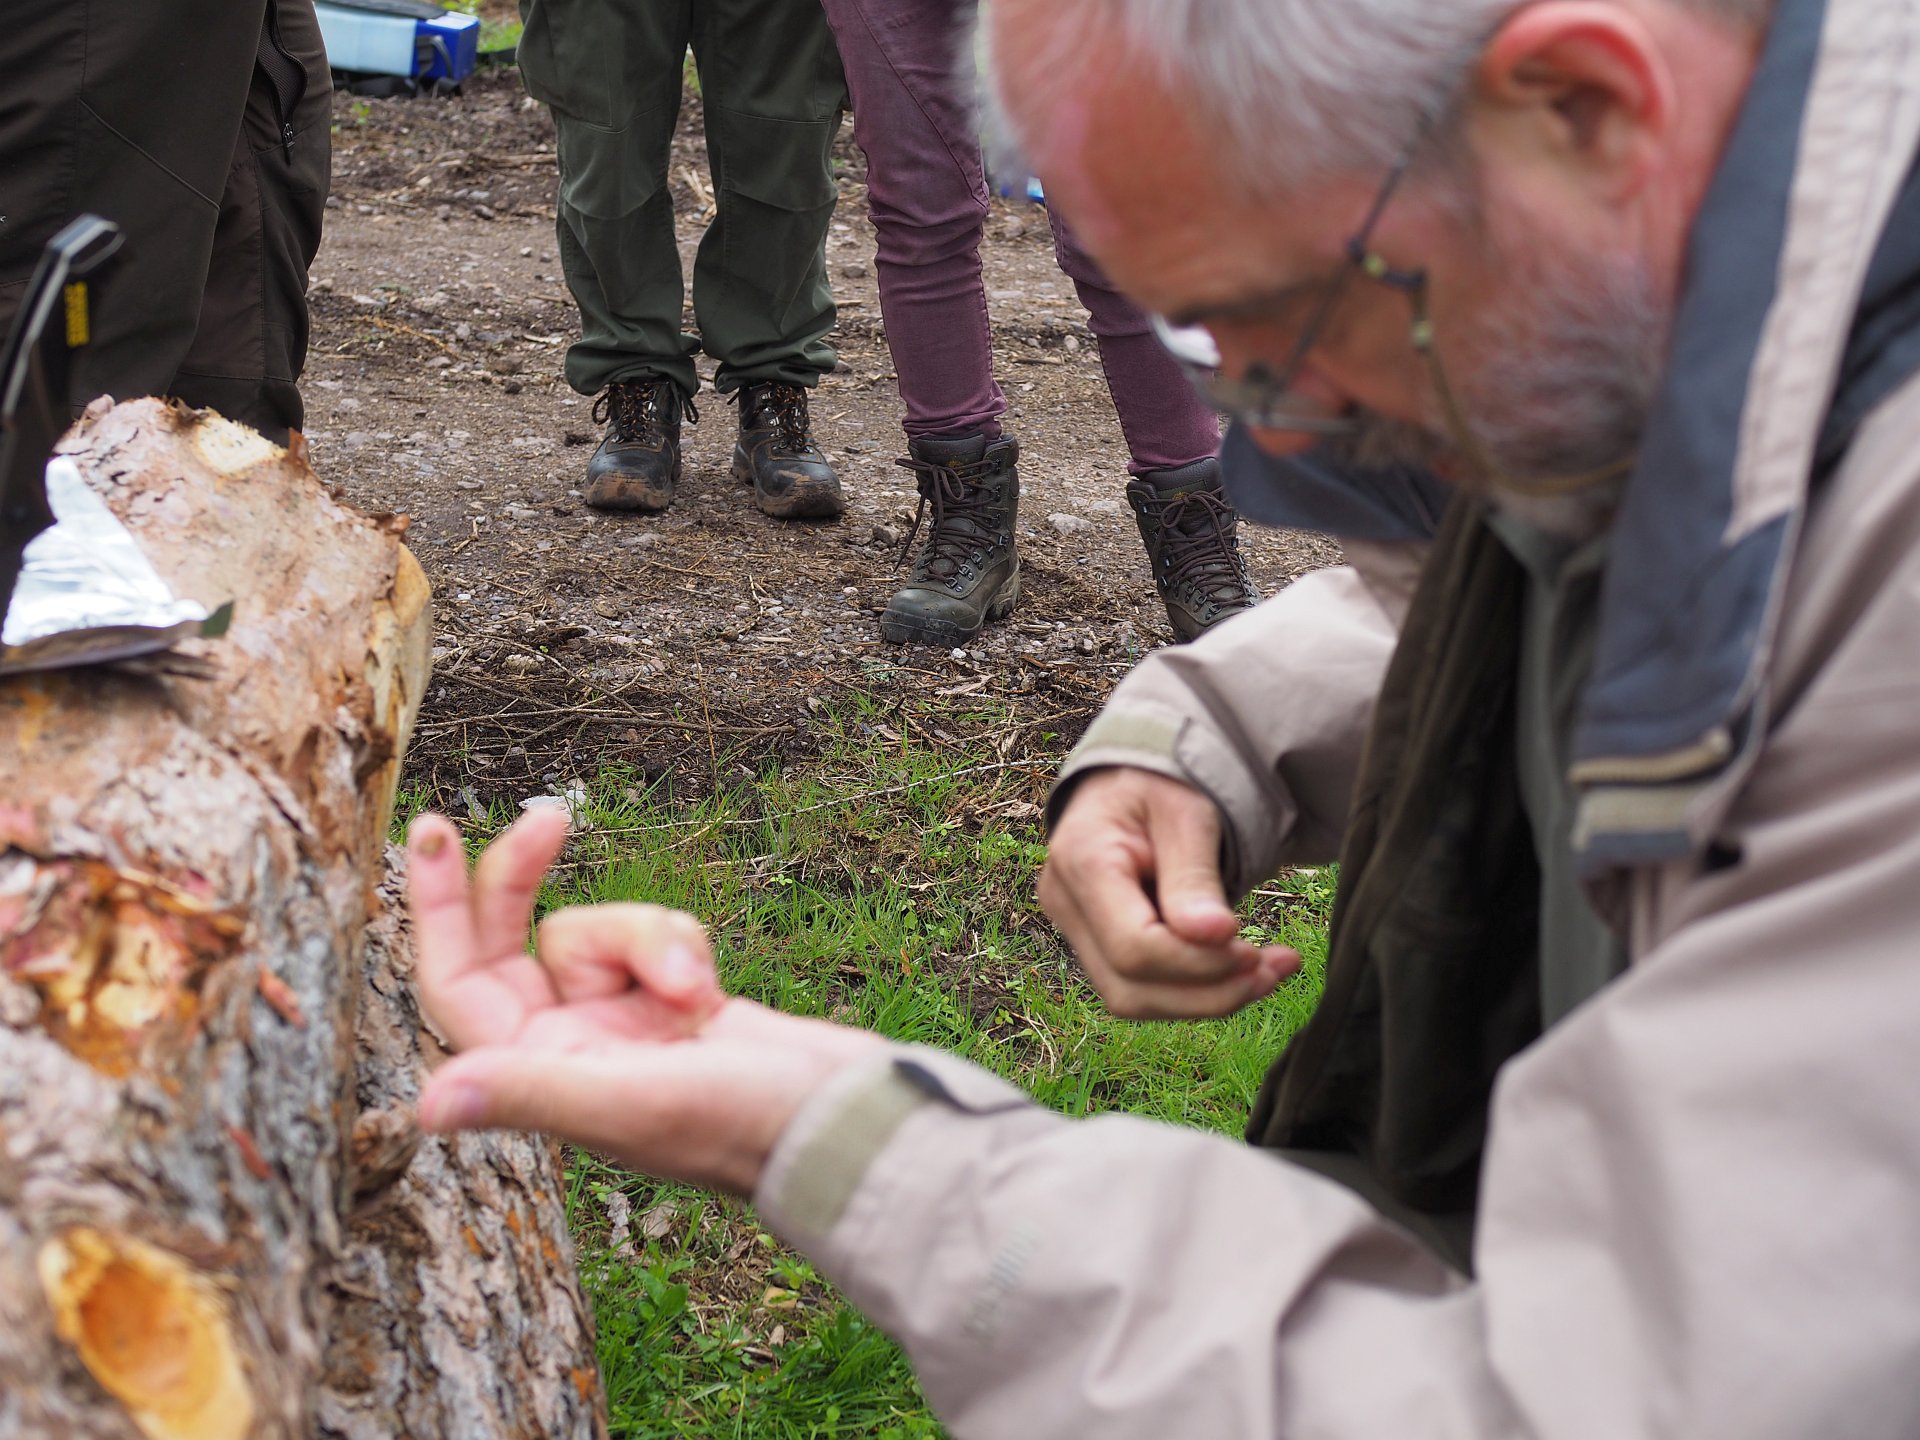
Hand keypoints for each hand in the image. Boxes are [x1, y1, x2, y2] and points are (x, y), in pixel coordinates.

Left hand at [406, 810, 884, 1194]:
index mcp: (538, 1077)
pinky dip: (684, 945)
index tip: (435, 831)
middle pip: (516, 938)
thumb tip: (426, 1108)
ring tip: (698, 992)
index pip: (456, 983)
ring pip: (602, 930)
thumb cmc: (742, 1126)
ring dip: (651, 937)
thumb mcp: (631, 1105)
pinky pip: (657, 938)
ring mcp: (620, 1024)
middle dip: (527, 880)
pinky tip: (715, 994)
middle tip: (550, 818)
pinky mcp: (673, 1003)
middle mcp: (566, 1049)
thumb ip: (532, 1094)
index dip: (435, 910)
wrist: (842, 1120)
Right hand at [1038, 769, 1297, 1018]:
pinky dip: (1196, 990)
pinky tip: (1241, 970)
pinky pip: (1142, 988)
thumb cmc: (1162, 782)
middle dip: (1209, 992)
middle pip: (1129, 986)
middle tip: (1274, 969)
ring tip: (1268, 972)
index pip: (1133, 946)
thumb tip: (1214, 935)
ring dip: (1207, 999)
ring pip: (1134, 999)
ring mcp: (1074, 928)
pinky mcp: (1094, 944)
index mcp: (1083, 860)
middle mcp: (1065, 902)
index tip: (1251, 948)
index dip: (1196, 963)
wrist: (1136, 780)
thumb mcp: (1187, 812)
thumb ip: (1194, 874)